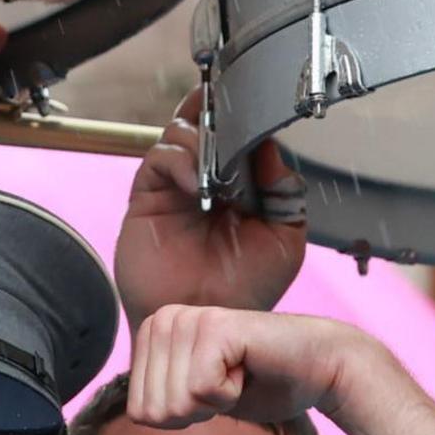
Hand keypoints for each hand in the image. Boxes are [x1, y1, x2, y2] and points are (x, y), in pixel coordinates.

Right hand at [114, 94, 305, 322]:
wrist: (206, 320)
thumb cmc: (245, 291)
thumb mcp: (285, 241)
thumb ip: (285, 192)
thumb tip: (270, 149)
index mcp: (243, 186)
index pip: (241, 135)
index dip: (247, 119)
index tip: (258, 114)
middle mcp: (209, 180)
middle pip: (206, 123)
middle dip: (219, 115)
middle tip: (232, 120)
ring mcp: (177, 186)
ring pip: (181, 132)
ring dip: (201, 139)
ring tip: (216, 165)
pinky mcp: (149, 196)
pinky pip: (158, 158)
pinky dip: (178, 159)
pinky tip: (195, 183)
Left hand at [126, 305, 367, 430]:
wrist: (320, 368)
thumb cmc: (261, 384)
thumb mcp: (196, 396)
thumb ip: (164, 399)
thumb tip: (139, 415)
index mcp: (152, 335)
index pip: (139, 413)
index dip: (183, 417)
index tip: (214, 391)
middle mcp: (163, 320)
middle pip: (155, 412)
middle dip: (197, 412)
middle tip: (229, 383)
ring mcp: (187, 320)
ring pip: (177, 403)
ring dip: (215, 402)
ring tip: (238, 373)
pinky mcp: (214, 327)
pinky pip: (202, 391)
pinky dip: (231, 395)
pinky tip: (247, 369)